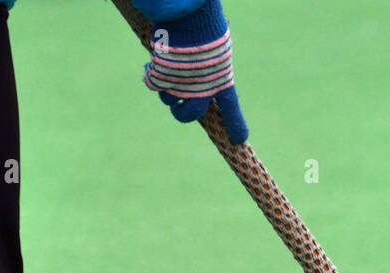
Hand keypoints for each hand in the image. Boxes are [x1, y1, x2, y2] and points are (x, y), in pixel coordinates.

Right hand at [140, 0, 248, 143]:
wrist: (189, 16)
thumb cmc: (205, 24)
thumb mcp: (216, 45)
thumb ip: (211, 63)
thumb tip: (200, 71)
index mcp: (220, 80)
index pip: (231, 108)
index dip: (235, 125)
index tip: (239, 139)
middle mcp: (201, 89)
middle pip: (190, 115)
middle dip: (182, 115)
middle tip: (179, 109)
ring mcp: (181, 86)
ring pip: (168, 99)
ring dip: (165, 87)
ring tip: (167, 67)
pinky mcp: (162, 79)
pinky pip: (152, 84)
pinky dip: (150, 74)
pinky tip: (151, 63)